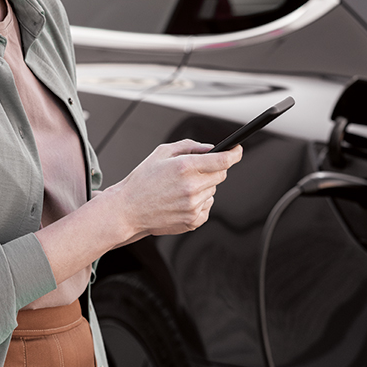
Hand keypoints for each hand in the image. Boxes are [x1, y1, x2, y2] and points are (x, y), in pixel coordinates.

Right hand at [110, 139, 242, 238]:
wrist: (128, 209)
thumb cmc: (142, 181)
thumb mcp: (161, 153)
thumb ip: (189, 146)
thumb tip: (209, 148)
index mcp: (184, 167)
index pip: (223, 160)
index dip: (234, 153)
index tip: (237, 150)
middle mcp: (191, 187)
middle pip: (221, 175)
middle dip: (214, 169)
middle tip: (196, 170)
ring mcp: (193, 206)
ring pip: (214, 191)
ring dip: (204, 187)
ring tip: (181, 188)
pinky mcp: (192, 221)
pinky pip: (208, 207)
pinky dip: (200, 202)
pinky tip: (182, 200)